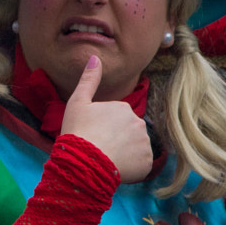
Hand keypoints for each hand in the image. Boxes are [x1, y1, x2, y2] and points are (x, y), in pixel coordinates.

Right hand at [56, 55, 153, 183]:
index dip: (104, 126)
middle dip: (118, 138)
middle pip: (128, 131)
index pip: (117, 118)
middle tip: (99, 146)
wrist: (83, 162)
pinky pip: (141, 163)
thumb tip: (95, 57)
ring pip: (135, 147)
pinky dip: (131, 166)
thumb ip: (89, 79)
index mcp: (123, 108)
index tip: (93, 133)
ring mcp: (145, 144)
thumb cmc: (78, 130)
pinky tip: (116, 167)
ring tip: (107, 158)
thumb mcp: (78, 102)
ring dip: (125, 152)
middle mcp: (139, 123)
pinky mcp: (147, 163)